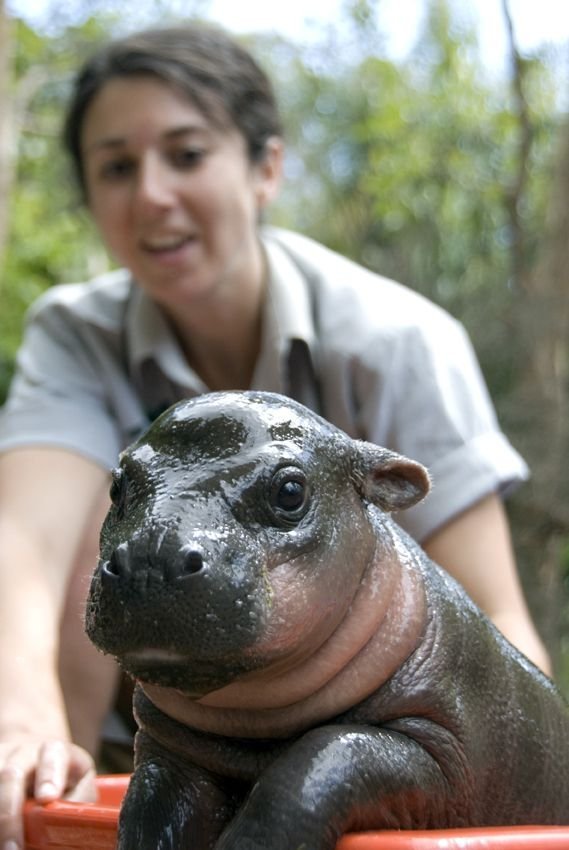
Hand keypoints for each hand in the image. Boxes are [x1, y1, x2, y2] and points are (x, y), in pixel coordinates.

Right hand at [0, 735, 95, 849]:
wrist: (36, 757)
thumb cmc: (64, 780)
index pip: (54, 754)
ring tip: (2, 843)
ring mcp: (0, 757)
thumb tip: (65, 829)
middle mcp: (24, 751)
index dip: (49, 775)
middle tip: (12, 848)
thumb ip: (74, 805)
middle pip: (12, 773)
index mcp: (57, 751)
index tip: (46, 798)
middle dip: (9, 812)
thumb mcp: (79, 787)